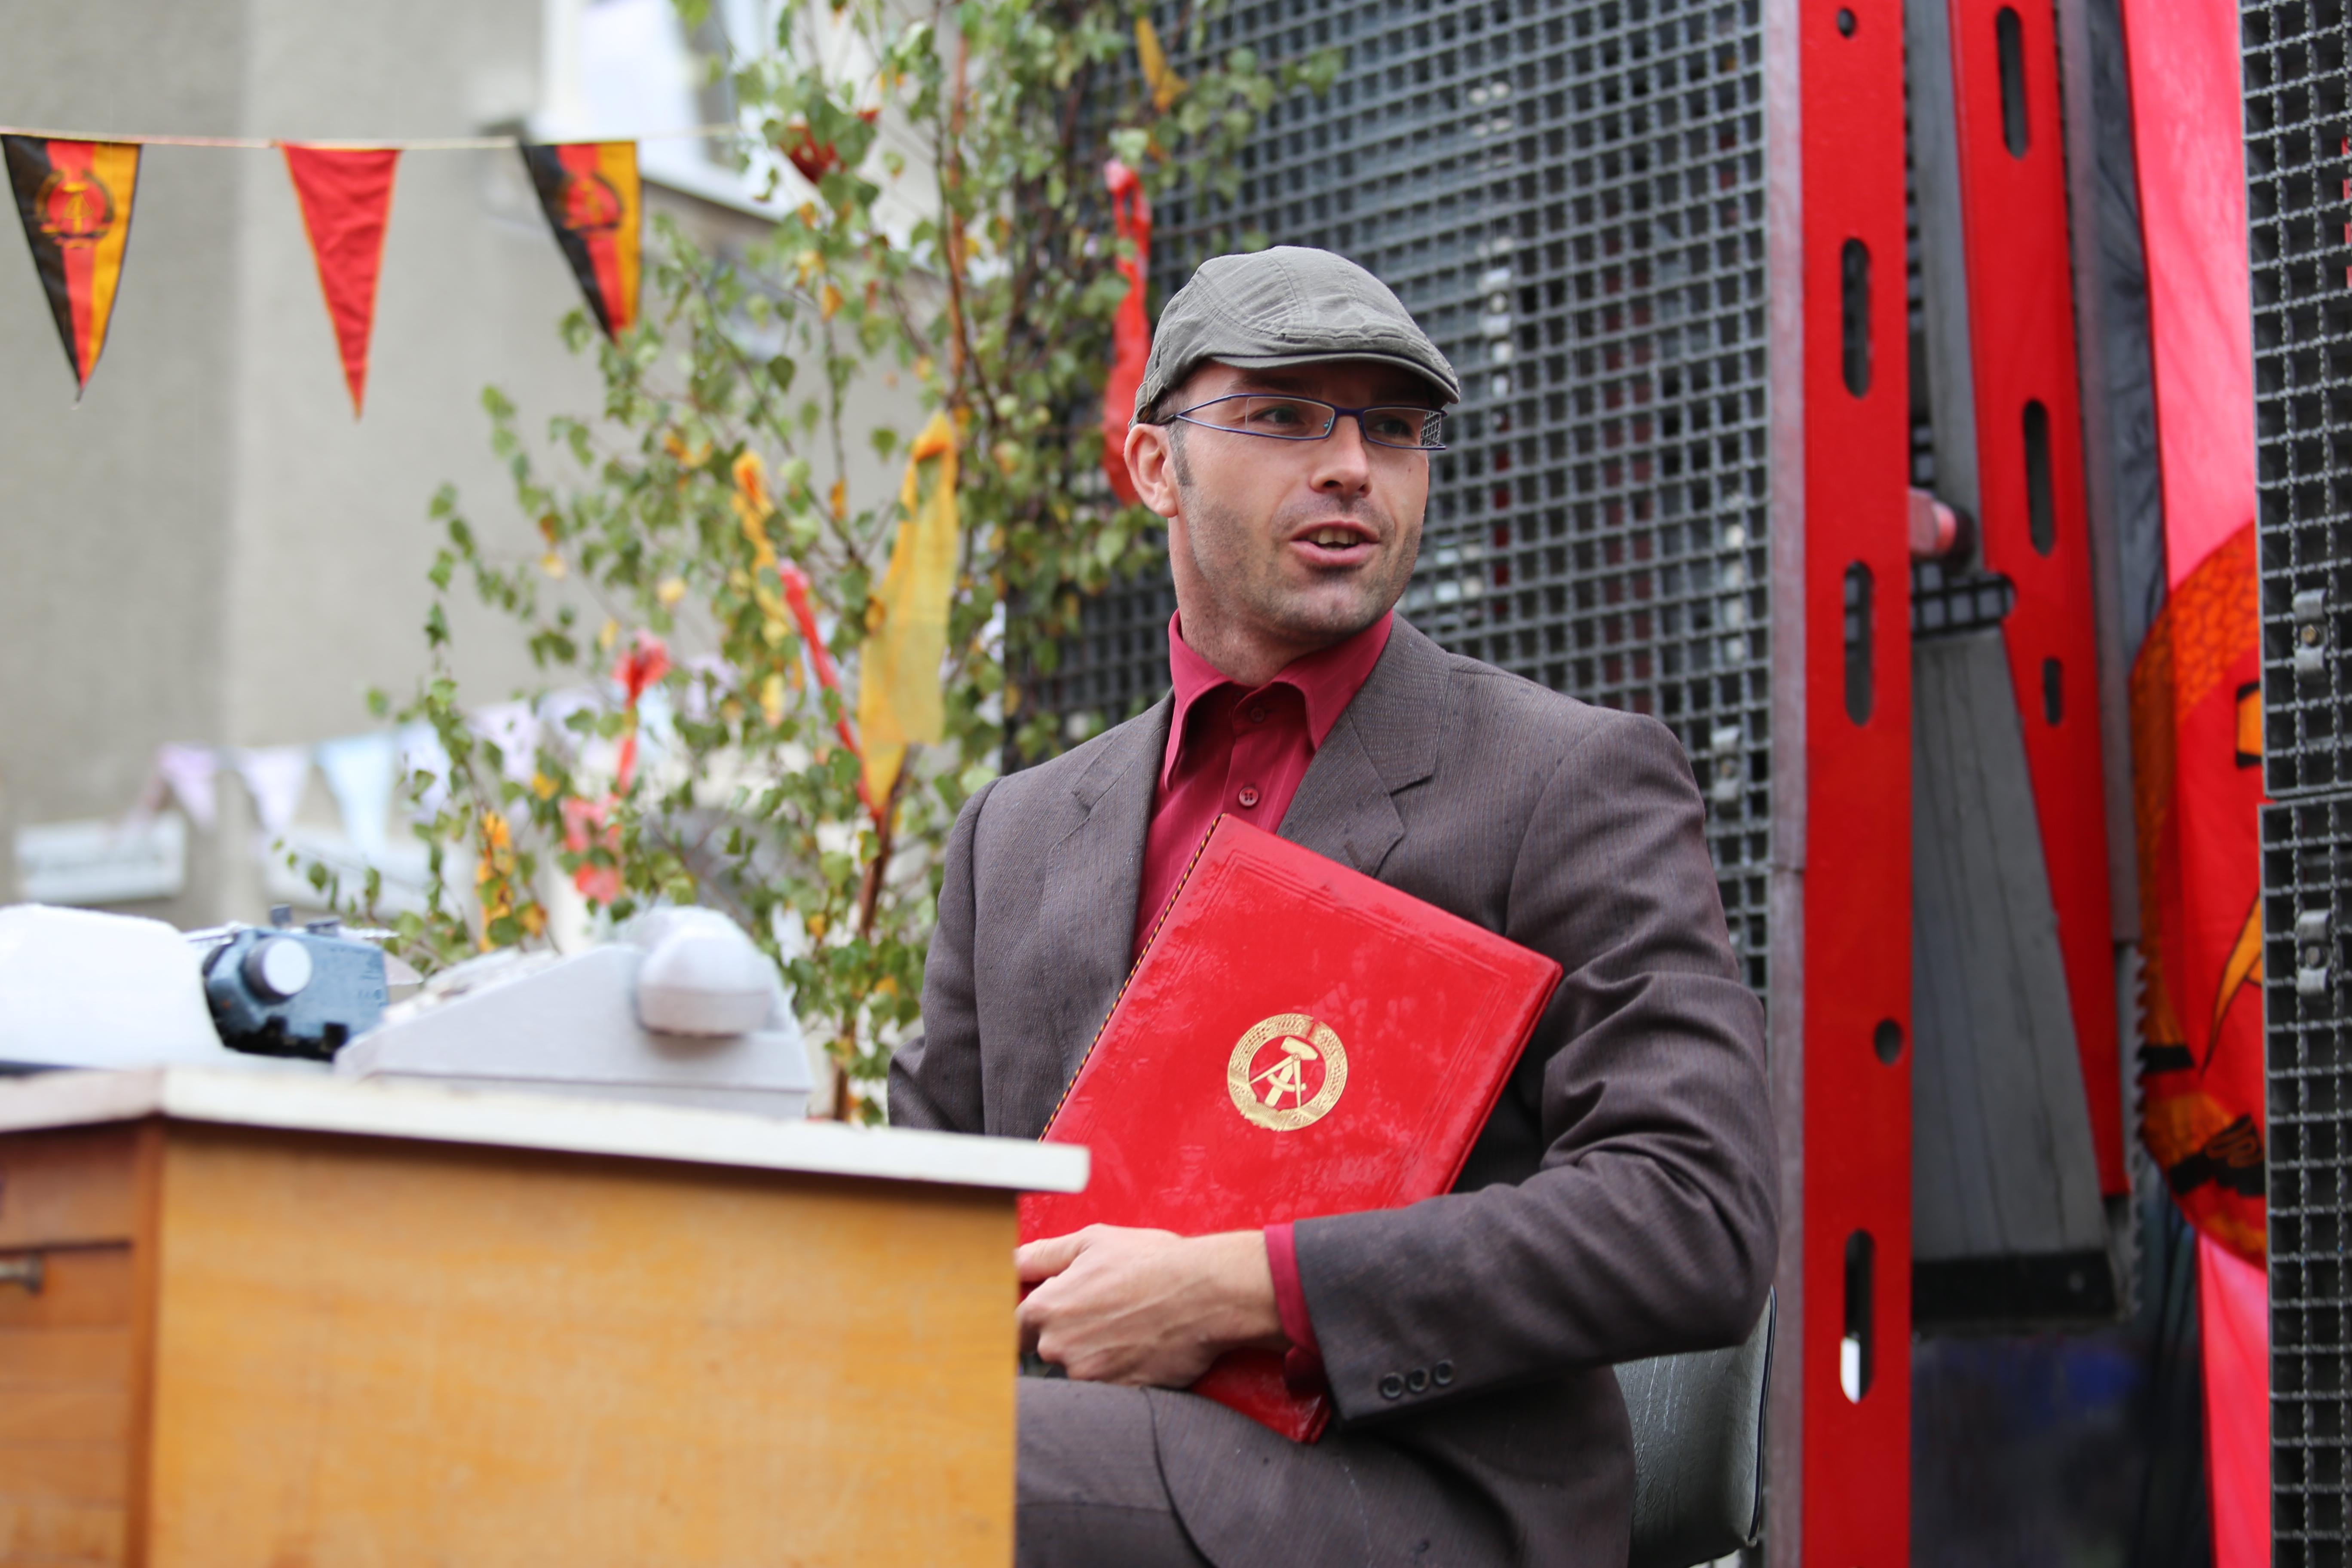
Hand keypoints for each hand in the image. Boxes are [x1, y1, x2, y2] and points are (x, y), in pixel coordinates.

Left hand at [1016, 1225, 1286, 1386]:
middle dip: (1068, 1334)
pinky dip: (1121, 1369)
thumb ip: (1044, 1256)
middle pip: (1047, 1349)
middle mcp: (1059, 1348)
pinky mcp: (1119, 1395)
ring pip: (1079, 1369)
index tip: (1053, 1313)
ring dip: (1096, 1353)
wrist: (1206, 1295)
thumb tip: (1012, 1262)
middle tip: (1104, 1313)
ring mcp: (1088, 1376)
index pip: (1014, 1327)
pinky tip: (1141, 1345)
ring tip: (1129, 1325)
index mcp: (1046, 1309)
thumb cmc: (1151, 1262)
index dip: (1032, 1320)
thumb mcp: (1092, 1242)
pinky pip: (1109, 1386)